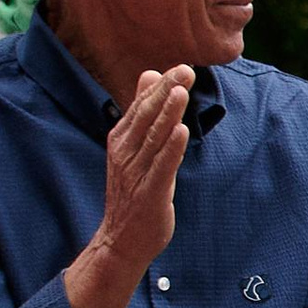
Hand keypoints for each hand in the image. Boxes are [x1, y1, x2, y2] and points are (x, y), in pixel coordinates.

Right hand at [95, 68, 193, 280]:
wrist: (121, 239)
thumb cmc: (133, 191)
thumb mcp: (134, 149)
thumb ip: (143, 114)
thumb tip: (150, 74)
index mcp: (121, 139)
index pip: (141, 105)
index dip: (161, 86)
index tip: (181, 67)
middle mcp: (125, 152)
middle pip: (146, 116)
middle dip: (166, 92)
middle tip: (186, 71)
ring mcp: (135, 172)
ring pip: (153, 138)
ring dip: (167, 114)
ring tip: (181, 91)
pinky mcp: (148, 192)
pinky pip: (161, 167)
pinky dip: (171, 149)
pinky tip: (180, 131)